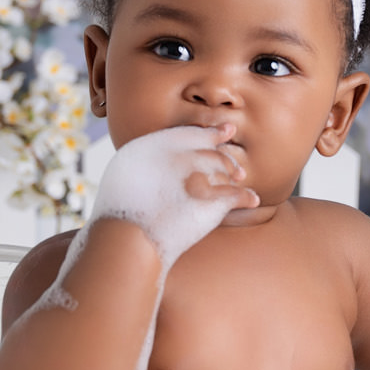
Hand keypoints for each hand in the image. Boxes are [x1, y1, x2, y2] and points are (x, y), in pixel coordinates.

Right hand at [92, 123, 259, 265]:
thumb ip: (143, 163)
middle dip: (224, 154)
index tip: (225, 130)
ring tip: (240, 177)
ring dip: (233, 173)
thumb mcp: (121, 176)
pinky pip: (237, 195)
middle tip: (235, 160)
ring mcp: (198, 175)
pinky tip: (253, 199)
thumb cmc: (117, 215)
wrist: (126, 239)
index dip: (209, 132)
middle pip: (209, 150)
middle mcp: (177, 155)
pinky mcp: (212, 199)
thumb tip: (156, 163)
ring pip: (224, 170)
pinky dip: (246, 197)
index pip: (188, 133)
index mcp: (152, 145)